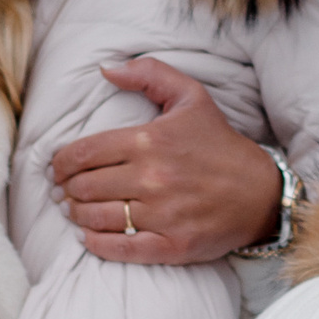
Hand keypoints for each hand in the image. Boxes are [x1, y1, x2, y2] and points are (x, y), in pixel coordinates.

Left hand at [49, 59, 283, 263]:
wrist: (261, 192)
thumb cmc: (220, 143)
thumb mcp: (191, 96)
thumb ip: (149, 74)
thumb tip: (106, 70)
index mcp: (149, 141)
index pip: (84, 153)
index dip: (60, 163)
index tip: (58, 168)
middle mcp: (152, 179)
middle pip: (84, 187)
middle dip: (67, 189)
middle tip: (66, 190)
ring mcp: (162, 215)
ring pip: (95, 217)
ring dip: (77, 214)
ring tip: (76, 210)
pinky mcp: (172, 245)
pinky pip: (118, 248)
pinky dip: (95, 243)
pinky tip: (88, 236)